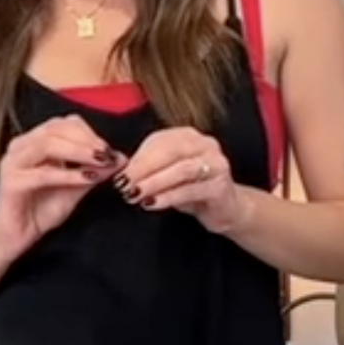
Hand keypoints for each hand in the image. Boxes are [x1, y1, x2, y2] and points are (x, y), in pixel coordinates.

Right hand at [0, 114, 121, 257]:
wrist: (16, 237)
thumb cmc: (40, 211)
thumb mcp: (75, 188)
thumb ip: (93, 172)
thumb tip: (119, 158)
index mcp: (34, 143)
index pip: (63, 124)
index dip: (88, 133)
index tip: (109, 150)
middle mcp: (21, 147)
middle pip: (55, 129)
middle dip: (86, 140)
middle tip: (107, 154)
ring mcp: (13, 163)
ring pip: (47, 144)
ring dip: (78, 151)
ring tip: (100, 162)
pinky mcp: (11, 182)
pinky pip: (43, 174)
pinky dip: (68, 175)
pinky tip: (86, 179)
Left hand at [113, 126, 250, 233]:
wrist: (224, 208)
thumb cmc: (188, 188)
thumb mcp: (165, 173)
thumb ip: (146, 167)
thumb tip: (118, 169)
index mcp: (188, 136)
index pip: (159, 141)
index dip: (137, 158)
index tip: (118, 174)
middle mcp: (205, 144)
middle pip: (171, 152)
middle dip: (143, 168)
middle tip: (123, 185)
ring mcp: (217, 164)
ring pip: (182, 170)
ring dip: (154, 182)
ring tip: (134, 195)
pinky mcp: (221, 187)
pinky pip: (191, 190)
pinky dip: (169, 197)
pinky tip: (151, 204)